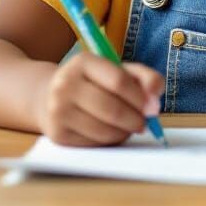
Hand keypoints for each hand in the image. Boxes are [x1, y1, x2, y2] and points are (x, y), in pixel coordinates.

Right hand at [36, 52, 163, 146]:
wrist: (49, 96)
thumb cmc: (93, 82)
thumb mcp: (117, 70)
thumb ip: (144, 77)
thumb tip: (156, 97)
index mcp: (83, 62)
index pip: (119, 81)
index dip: (140, 97)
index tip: (153, 107)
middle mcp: (66, 85)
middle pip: (112, 109)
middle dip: (135, 119)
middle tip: (144, 123)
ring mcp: (58, 111)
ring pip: (104, 130)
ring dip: (124, 132)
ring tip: (129, 127)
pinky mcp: (58, 135)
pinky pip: (94, 143)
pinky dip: (110, 141)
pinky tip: (112, 132)